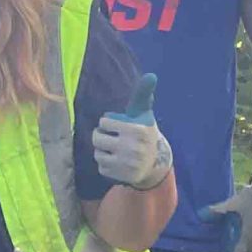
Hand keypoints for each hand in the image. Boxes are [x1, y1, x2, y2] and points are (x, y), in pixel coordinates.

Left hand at [90, 73, 173, 191]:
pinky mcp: (120, 175)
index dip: (107, 122)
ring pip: (97, 153)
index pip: (103, 122)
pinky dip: (105, 163)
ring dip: (102, 150)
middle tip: (109, 137)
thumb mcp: (144, 115)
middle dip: (101, 136)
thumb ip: (143, 95)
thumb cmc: (144, 134)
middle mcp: (132, 147)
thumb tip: (151, 75)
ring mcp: (125, 164)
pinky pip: (100, 166)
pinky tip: (116, 161)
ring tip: (113, 149)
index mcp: (136, 130)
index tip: (117, 126)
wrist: (155, 164)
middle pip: (96, 138)